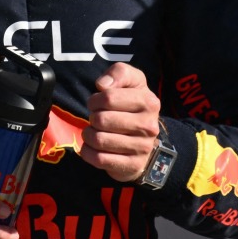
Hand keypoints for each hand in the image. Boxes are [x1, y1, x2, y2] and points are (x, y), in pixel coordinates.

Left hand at [82, 62, 161, 182]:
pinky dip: (88, 152)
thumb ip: (119, 73)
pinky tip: (92, 147)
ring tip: (94, 132)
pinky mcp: (132, 165)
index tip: (96, 103)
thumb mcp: (131, 82)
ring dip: (88, 135)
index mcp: (149, 102)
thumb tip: (103, 85)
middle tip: (96, 119)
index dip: (95, 99)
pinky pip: (99, 159)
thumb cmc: (132, 106)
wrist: (145, 140)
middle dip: (92, 118)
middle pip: (101, 120)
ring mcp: (142, 148)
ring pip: (99, 140)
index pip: (108, 97)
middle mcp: (149, 126)